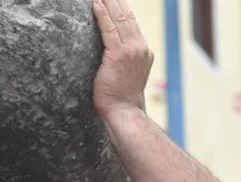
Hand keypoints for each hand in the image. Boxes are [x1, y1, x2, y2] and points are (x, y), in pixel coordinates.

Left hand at [91, 0, 153, 119]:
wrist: (124, 112)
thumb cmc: (120, 97)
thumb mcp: (128, 73)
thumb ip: (124, 59)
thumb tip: (110, 50)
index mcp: (144, 50)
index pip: (132, 22)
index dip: (122, 7)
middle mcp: (141, 47)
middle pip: (127, 16)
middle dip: (115, 0)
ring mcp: (131, 50)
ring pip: (119, 19)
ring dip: (108, 3)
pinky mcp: (118, 55)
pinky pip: (108, 29)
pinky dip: (102, 15)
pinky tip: (96, 5)